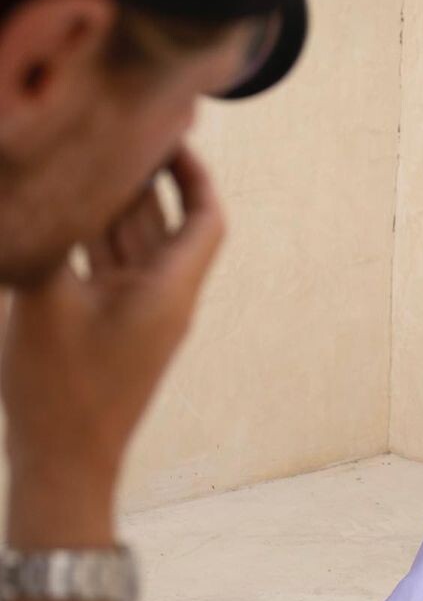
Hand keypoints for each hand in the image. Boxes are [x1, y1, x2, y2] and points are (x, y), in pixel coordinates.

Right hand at [1, 142, 224, 543]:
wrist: (67, 467)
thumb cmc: (62, 391)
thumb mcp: (45, 305)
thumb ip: (46, 245)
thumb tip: (39, 198)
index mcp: (170, 288)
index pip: (206, 218)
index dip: (195, 175)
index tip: (173, 138)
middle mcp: (163, 295)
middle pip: (164, 223)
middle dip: (145, 178)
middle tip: (117, 133)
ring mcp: (138, 312)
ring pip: (132, 244)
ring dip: (114, 206)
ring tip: (87, 161)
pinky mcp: (112, 327)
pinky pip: (108, 268)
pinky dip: (91, 240)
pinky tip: (62, 215)